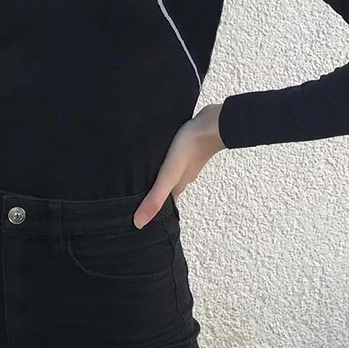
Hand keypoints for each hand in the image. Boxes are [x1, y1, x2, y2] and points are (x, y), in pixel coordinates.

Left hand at [133, 102, 225, 228]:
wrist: (212, 124)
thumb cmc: (190, 147)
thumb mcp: (168, 176)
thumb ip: (155, 197)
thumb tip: (139, 223)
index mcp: (178, 186)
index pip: (165, 205)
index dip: (153, 211)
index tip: (139, 215)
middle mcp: (183, 176)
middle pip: (167, 189)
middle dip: (154, 192)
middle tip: (137, 195)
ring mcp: (186, 160)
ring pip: (170, 173)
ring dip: (159, 175)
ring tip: (143, 174)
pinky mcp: (186, 145)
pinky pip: (174, 156)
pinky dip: (164, 159)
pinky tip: (157, 153)